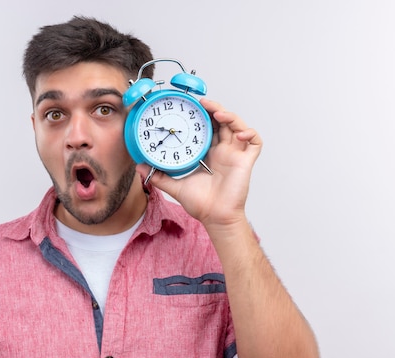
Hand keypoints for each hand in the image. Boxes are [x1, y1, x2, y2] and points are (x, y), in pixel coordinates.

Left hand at [137, 98, 261, 228]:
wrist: (215, 217)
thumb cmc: (201, 204)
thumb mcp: (174, 186)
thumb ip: (158, 175)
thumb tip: (139, 166)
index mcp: (208, 153)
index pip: (208, 127)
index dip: (203, 115)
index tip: (192, 105)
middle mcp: (223, 151)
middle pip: (222, 122)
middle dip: (215, 109)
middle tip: (203, 102)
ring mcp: (235, 155)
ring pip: (238, 126)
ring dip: (230, 116)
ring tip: (217, 113)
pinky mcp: (246, 161)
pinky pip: (255, 142)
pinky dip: (250, 133)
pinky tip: (239, 133)